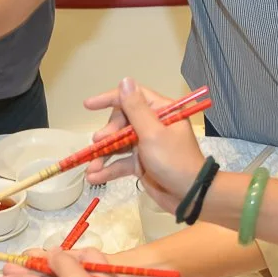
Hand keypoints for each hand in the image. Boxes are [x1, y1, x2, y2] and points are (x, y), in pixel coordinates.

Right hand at [81, 79, 207, 209]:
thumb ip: (136, 109)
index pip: (132, 97)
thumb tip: (125, 80)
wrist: (189, 195)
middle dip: (108, 133)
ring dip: (103, 154)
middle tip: (99, 143)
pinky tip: (94, 176)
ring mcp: (146, 145)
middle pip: (122, 121)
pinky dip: (108, 169)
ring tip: (91, 166)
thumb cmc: (174, 161)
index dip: (109, 99)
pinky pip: (121, 162)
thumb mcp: (153, 133)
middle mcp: (153, 125)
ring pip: (118, 144)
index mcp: (161, 112)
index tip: (88, 105)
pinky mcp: (141, 163)